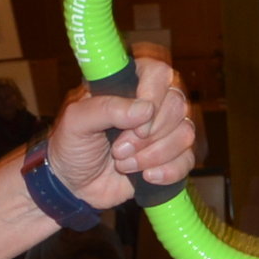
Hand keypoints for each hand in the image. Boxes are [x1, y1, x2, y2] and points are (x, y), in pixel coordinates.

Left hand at [47, 56, 195, 210]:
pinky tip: (146, 177)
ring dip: (153, 155)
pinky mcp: (169, 157)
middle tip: (118, 150)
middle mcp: (150, 103)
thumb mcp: (76, 122)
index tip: (139, 120)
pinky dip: (168, 172)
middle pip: (177, 104)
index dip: (154, 95)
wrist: (72, 185)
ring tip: (123, 164)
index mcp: (127, 85)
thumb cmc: (71, 146)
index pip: (158, 73)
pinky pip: (187, 160)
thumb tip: (145, 110)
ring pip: (185, 133)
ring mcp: (162, 131)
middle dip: (148, 135)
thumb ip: (105, 109)